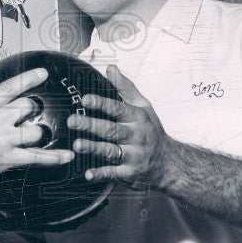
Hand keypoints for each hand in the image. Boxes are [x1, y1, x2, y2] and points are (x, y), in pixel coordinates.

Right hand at [0, 68, 73, 206]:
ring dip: (37, 134)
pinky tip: (66, 156)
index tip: (42, 73)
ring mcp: (4, 139)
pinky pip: (38, 157)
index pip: (11, 87)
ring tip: (33, 136)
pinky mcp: (9, 158)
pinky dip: (54, 158)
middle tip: (29, 116)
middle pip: (28, 107)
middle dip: (32, 111)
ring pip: (36, 131)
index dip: (29, 78)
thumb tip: (6, 104)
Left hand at [67, 65, 168, 187]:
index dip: (101, 103)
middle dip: (91, 125)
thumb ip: (126, 88)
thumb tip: (111, 68)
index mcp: (137, 118)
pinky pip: (114, 173)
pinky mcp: (129, 173)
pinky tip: (87, 174)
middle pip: (111, 130)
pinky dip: (101, 174)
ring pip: (111, 151)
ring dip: (94, 148)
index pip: (118, 109)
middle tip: (72, 121)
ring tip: (77, 145)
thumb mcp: (143, 107)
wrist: (169, 162)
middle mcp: (136, 136)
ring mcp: (133, 156)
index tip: (85, 99)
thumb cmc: (151, 131)